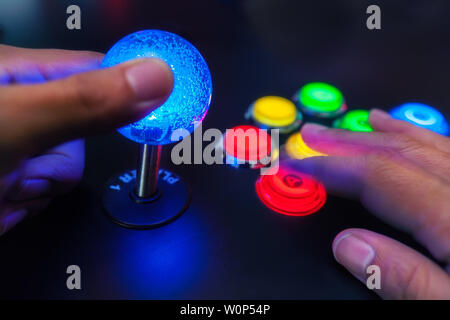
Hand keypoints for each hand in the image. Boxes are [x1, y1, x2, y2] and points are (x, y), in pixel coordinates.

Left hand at [0, 45, 172, 234]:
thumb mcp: (19, 121)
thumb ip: (89, 101)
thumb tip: (157, 78)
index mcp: (21, 73)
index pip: (98, 73)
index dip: (132, 92)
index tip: (166, 110)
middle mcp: (22, 106)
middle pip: (86, 133)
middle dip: (59, 162)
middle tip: (23, 162)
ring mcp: (17, 144)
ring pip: (66, 169)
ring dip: (37, 186)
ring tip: (1, 182)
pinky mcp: (12, 175)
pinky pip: (45, 191)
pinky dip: (23, 202)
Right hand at [286, 109, 449, 298]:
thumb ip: (405, 279)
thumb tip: (349, 247)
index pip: (379, 176)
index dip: (329, 166)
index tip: (295, 163)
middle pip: (399, 153)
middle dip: (348, 141)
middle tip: (311, 135)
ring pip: (429, 146)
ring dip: (387, 133)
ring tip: (360, 121)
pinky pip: (449, 154)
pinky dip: (425, 140)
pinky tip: (414, 138)